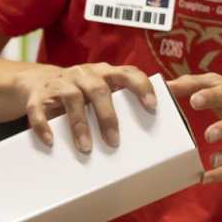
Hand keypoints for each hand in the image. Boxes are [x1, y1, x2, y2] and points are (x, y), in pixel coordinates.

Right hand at [18, 62, 157, 152]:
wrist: (39, 82)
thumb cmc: (84, 90)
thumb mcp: (109, 86)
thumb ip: (139, 90)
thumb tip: (182, 88)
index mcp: (106, 73)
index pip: (127, 74)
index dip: (140, 87)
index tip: (151, 106)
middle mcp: (84, 74)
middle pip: (98, 89)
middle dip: (107, 116)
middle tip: (114, 142)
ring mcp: (60, 84)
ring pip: (71, 99)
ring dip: (79, 124)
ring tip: (86, 148)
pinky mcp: (38, 97)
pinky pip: (39, 110)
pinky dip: (44, 125)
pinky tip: (50, 141)